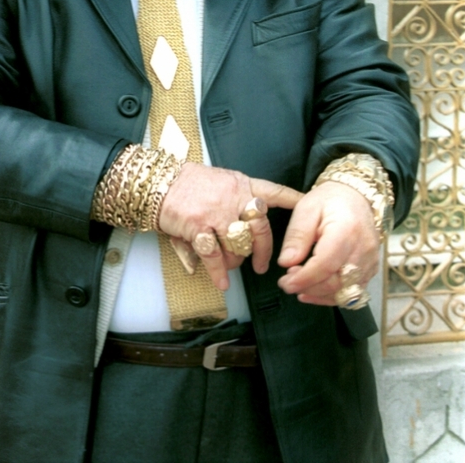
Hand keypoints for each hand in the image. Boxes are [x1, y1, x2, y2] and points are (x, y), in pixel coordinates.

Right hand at [158, 163, 301, 291]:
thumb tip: (248, 223)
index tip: (307, 204)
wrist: (157, 183)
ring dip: (235, 261)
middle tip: (262, 265)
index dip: (291, 199)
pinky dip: (219, 273)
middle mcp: (233, 197)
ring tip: (229, 266)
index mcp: (240, 184)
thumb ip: (234, 198)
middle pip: (261, 228)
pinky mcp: (199, 227)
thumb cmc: (185, 183)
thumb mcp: (216, 181)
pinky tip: (221, 283)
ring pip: (239, 246)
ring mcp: (217, 212)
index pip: (272, 191)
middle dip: (263, 251)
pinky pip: (215, 256)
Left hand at [277, 181, 379, 305]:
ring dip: (320, 295)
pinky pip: (353, 292)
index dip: (304, 278)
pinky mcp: (371, 269)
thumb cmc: (330, 200)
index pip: (326, 264)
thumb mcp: (306, 209)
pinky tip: (314, 290)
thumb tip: (286, 262)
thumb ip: (297, 236)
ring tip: (299, 286)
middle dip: (309, 287)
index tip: (285, 282)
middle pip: (337, 283)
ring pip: (346, 293)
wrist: (355, 196)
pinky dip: (332, 295)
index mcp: (346, 230)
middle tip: (287, 283)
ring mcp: (370, 261)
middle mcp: (363, 249)